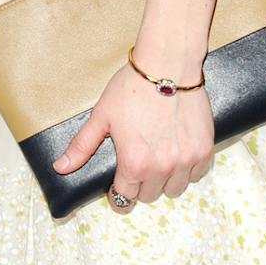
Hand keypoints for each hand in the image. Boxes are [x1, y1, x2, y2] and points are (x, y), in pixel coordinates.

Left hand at [52, 60, 214, 210]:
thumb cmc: (131, 89)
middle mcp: (162, 167)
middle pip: (150, 196)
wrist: (167, 66)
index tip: (117, 187)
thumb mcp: (101, 116)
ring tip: (156, 159)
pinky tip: (176, 153)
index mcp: (134, 163)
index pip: (125, 198)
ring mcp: (186, 160)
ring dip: (164, 181)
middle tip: (136, 164)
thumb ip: (82, 146)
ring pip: (174, 189)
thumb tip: (61, 168)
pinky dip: (187, 169)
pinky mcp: (204, 150)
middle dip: (140, 185)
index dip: (118, 194)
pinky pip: (196, 175)